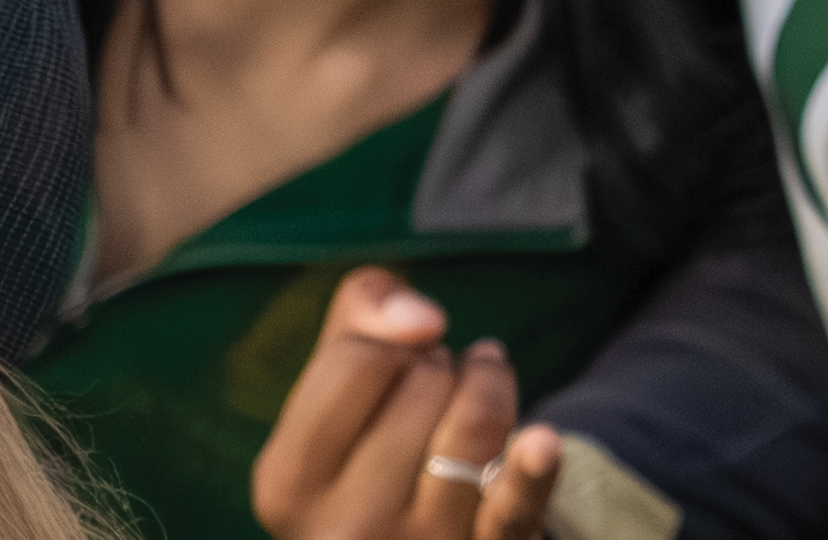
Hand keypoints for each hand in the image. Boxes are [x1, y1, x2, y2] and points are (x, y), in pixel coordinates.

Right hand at [251, 270, 558, 539]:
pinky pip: (515, 504)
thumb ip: (362, 310)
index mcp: (287, 483)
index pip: (358, 361)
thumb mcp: (332, 384)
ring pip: (477, 420)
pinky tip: (540, 442)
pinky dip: (531, 469)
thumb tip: (424, 321)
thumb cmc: (365, 447)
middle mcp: (344, 527)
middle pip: (424, 383)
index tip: (393, 370)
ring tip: (480, 385)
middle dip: (437, 368)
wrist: (398, 535)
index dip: (390, 345)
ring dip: (489, 384)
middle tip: (427, 399)